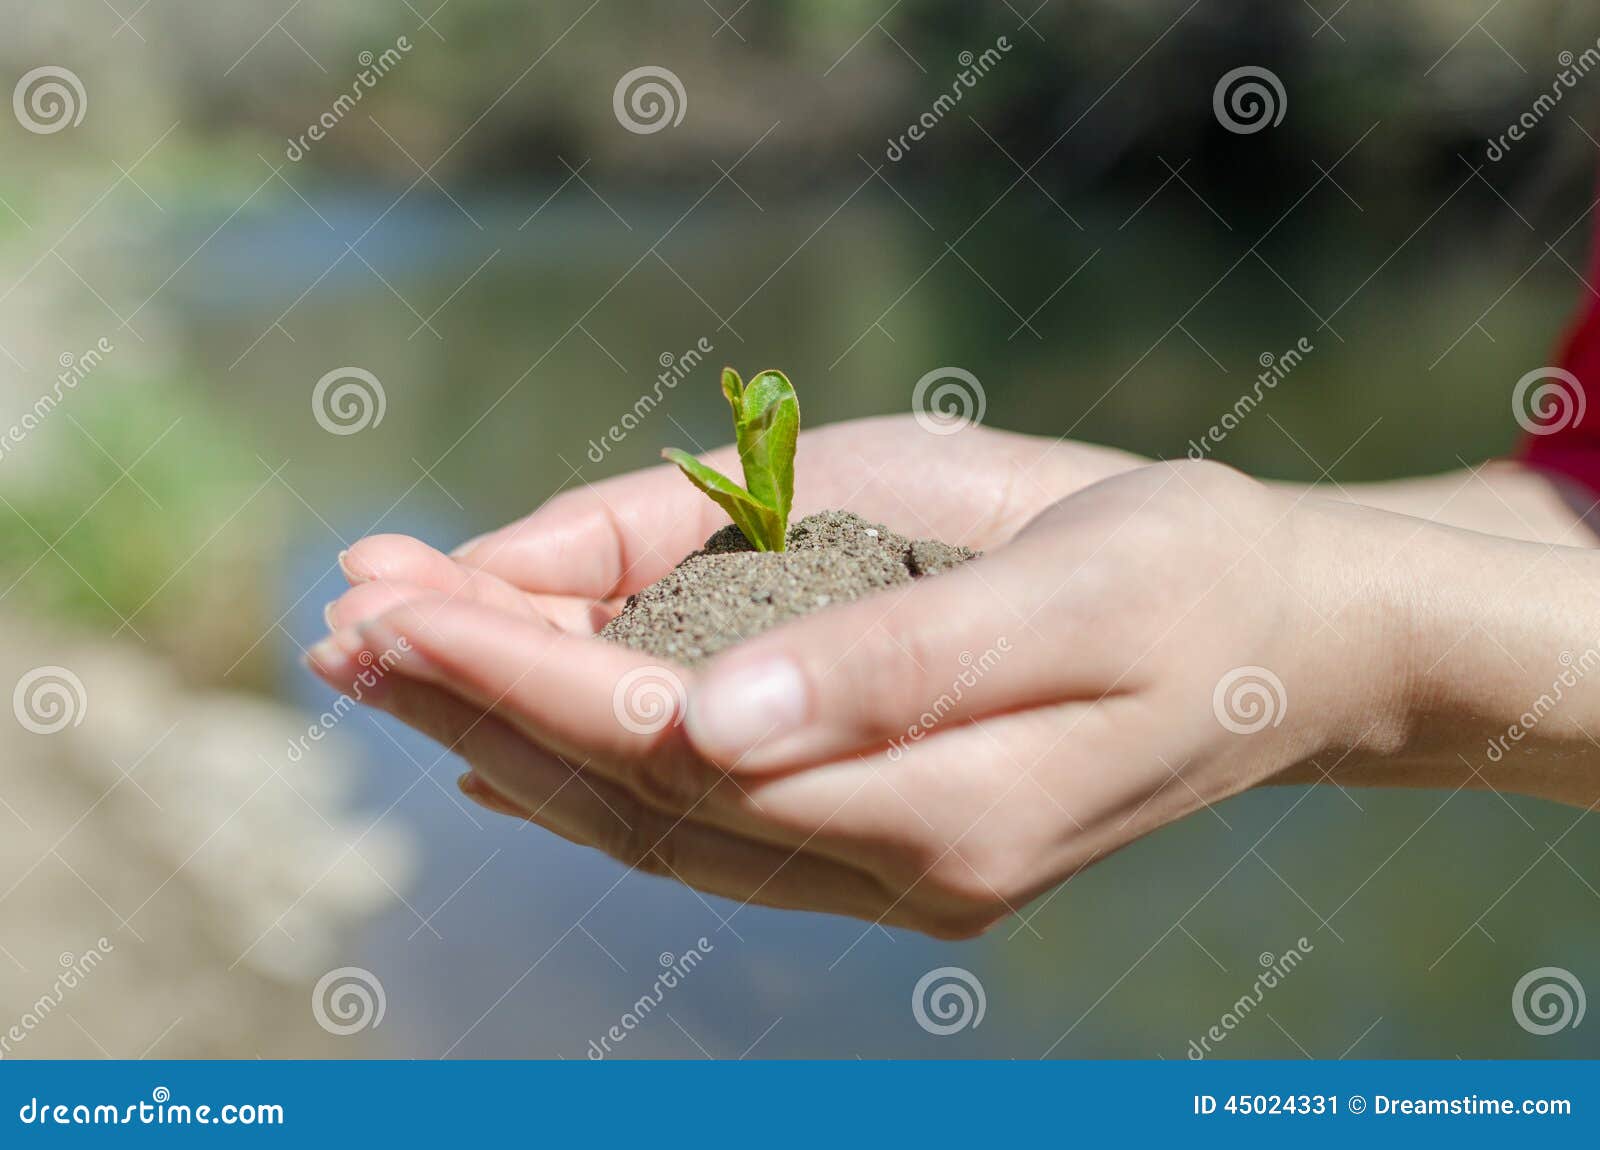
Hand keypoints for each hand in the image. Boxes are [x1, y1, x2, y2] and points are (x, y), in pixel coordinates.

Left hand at [309, 458, 1406, 937]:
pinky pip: (699, 822)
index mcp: (948, 804)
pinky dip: (584, 772)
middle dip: (479, 702)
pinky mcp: (878, 839)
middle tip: (344, 616)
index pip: (681, 749)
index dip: (531, 671)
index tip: (400, 598)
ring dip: (506, 733)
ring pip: (651, 818)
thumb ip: (892, 660)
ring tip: (385, 647)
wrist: (1287, 646)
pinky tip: (495, 739)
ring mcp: (885, 870)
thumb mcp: (1069, 578)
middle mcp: (898, 866)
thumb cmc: (1185, 571)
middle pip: (639, 797)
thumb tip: (705, 725)